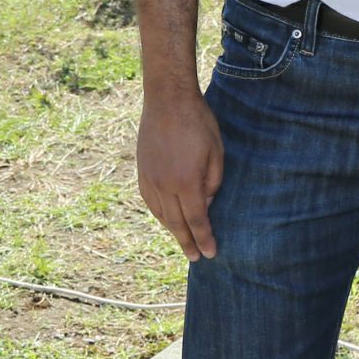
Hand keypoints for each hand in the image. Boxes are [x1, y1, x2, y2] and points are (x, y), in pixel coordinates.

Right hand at [137, 91, 223, 260]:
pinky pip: (150, 202)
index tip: (210, 254)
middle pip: (176, 223)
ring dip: (173, 231)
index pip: (196, 220)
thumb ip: (213, 181)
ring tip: (184, 242)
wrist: (167, 100)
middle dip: (188, 242)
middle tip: (197, 258)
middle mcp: (164, 186)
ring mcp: (149, 180)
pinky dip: (160, 215)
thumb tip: (207, 204)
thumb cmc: (198, 122)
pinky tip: (167, 220)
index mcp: (186, 182)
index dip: (204, 238)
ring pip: (160, 215)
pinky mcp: (141, 172)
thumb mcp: (217, 151)